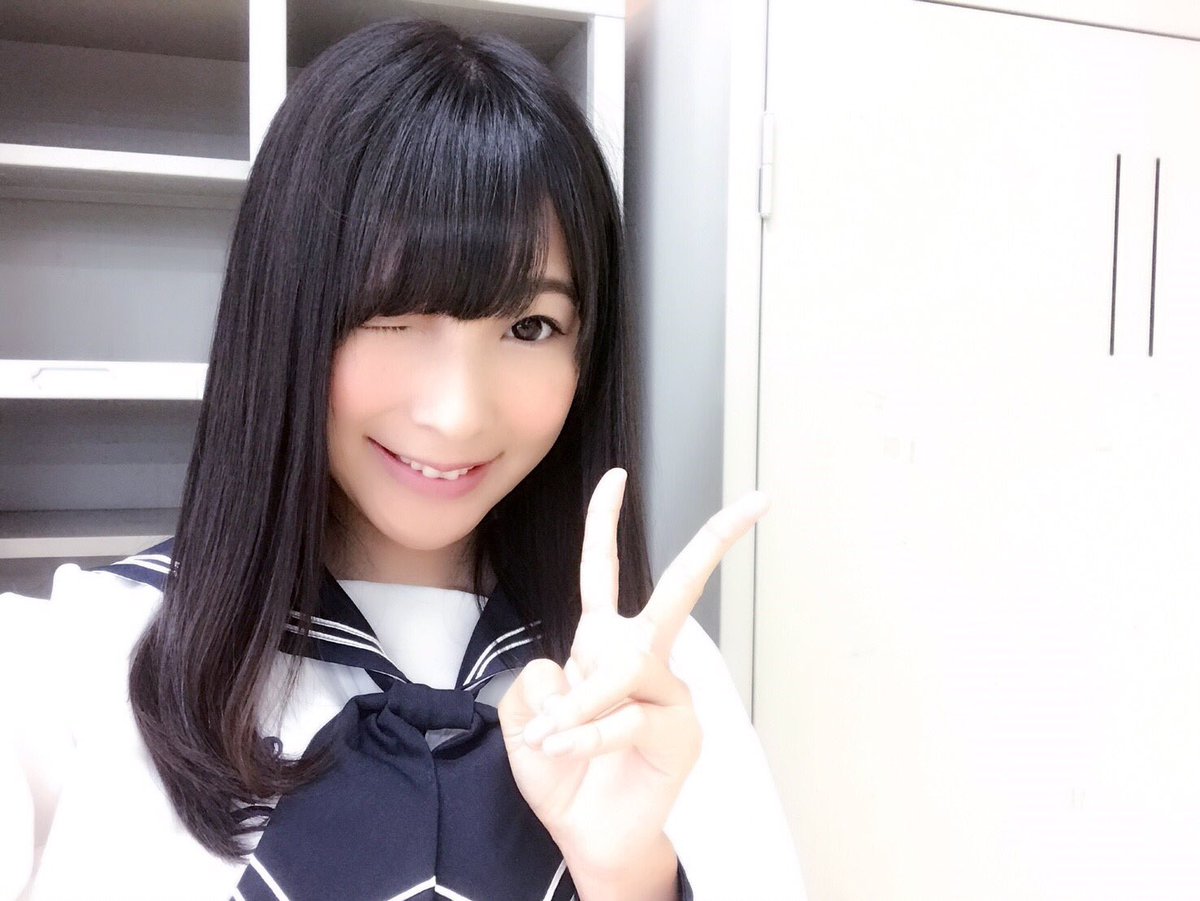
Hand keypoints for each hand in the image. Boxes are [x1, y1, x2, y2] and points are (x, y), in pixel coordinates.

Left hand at [498, 467, 769, 887]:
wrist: (589, 838)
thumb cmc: (564, 776)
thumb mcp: (526, 725)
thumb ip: (532, 685)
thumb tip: (564, 667)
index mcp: (603, 646)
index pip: (603, 576)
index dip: (604, 526)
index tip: (616, 478)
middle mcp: (644, 660)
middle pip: (677, 592)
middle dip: (713, 543)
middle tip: (756, 503)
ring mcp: (671, 693)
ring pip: (626, 667)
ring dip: (580, 702)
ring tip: (551, 737)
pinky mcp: (681, 731)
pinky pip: (627, 716)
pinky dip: (587, 734)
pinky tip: (566, 751)